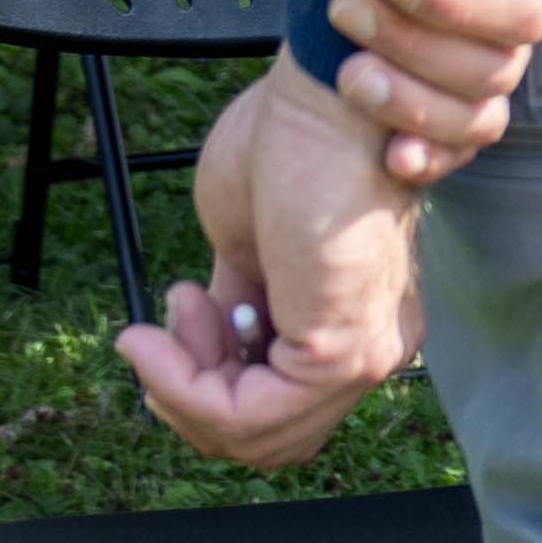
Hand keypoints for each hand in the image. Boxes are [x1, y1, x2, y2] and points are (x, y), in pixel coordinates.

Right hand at [115, 69, 422, 469]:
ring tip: (172, 315)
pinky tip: (166, 327)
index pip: (281, 415)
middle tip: (166, 329)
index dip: (206, 389)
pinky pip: (245, 413)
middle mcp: (376, 348)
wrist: (323, 100)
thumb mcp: (247, 249)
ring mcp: (366, 354)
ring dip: (180, 387)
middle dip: (191, 398)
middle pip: (269, 442)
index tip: (178, 316)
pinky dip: (182, 384)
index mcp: (359, 326)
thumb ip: (236, 308)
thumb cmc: (289, 154)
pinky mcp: (341, 350)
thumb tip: (206, 348)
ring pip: (254, 437)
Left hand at [328, 0, 541, 184]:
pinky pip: (450, 153)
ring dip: (411, 102)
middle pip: (496, 67)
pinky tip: (390, 154)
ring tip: (345, 70)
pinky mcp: (425, 107)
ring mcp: (466, 69)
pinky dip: (425, 158)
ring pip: (475, 114)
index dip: (458, 2)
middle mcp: (502, 26)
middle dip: (415, 44)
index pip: (524, 9)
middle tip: (343, 4)